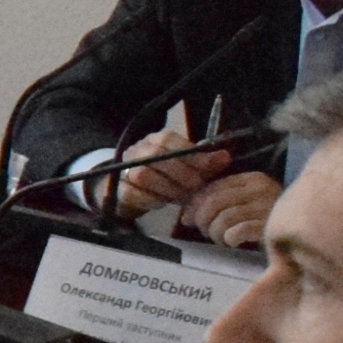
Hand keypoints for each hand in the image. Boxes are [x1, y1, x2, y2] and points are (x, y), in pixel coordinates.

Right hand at [104, 120, 228, 217]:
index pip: (169, 139)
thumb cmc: (165, 177)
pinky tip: (163, 203)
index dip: (190, 153)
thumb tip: (225, 157)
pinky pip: (134, 193)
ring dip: (167, 187)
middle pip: (155, 155)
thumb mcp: (187, 168)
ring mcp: (124, 169)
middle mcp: (137, 150)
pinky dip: (152, 199)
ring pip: (143, 174)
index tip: (209, 166)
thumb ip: (204, 163)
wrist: (133, 191)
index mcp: (154, 140)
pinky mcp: (117, 189)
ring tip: (182, 197)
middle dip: (180, 172)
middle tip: (197, 186)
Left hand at [182, 170, 282, 251]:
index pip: (214, 187)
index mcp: (253, 179)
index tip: (188, 219)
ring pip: (223, 219)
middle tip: (206, 233)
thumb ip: (220, 202)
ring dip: (216, 233)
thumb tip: (186, 216)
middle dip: (203, 220)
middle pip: (215, 202)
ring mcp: (267, 207)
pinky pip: (237, 232)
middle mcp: (261, 189)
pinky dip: (229, 239)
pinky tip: (233, 242)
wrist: (304, 235)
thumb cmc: (269, 221)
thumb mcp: (247, 204)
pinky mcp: (270, 227)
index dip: (195, 203)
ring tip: (222, 240)